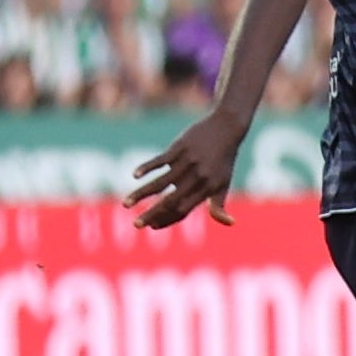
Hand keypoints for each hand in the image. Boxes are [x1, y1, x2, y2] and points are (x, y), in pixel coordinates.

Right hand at [124, 113, 245, 229]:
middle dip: (152, 214)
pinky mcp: (179, 148)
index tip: (152, 226)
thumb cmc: (223, 161)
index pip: (184, 210)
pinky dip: (147, 168)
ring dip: (141, 194)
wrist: (226, 128)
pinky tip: (135, 175)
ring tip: (126, 204)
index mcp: (207, 188)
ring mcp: (187, 163)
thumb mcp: (224, 184)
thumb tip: (230, 224)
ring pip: (160, 183)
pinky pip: (160, 160)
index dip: (168, 220)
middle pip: (171, 202)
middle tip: (136, 225)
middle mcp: (197, 178)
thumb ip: (219, 205)